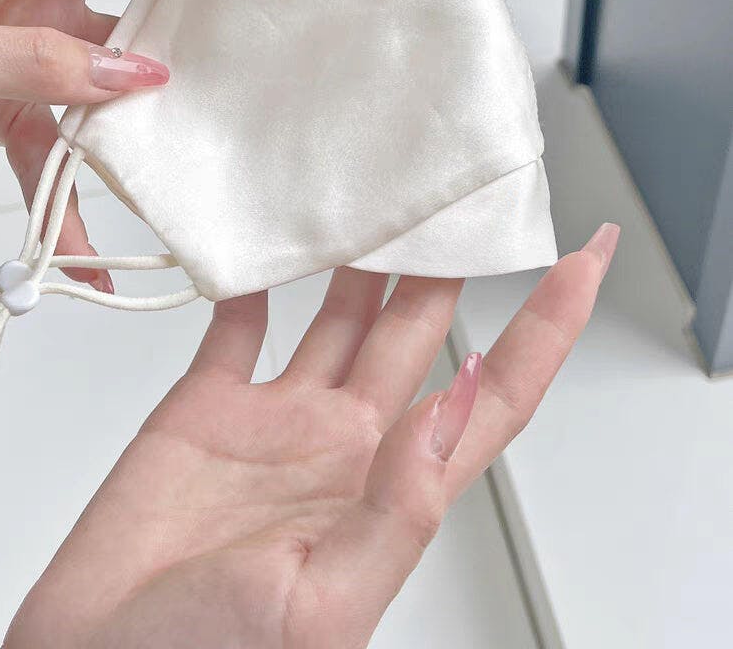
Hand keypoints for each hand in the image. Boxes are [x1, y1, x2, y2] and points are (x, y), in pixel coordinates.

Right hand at [6, 224, 618, 648]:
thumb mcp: (323, 601)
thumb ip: (397, 505)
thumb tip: (457, 402)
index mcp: (387, 487)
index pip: (493, 398)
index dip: (546, 331)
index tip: (582, 263)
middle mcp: (343, 443)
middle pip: (418, 330)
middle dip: (449, 262)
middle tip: (463, 188)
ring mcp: (277, 421)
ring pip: (339, 313)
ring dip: (363, 256)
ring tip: (383, 189)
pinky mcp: (207, 408)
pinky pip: (239, 323)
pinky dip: (251, 277)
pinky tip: (263, 238)